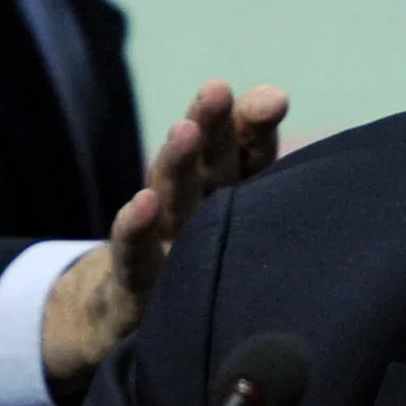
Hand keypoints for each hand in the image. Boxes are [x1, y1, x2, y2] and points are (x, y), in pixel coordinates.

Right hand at [41, 79, 287, 400]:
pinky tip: (143, 203)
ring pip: (174, 199)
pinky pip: (135, 257)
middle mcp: (196, 213)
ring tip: (185, 131)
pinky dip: (137, 230)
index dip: (255, 126)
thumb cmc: (191, 263)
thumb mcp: (232, 230)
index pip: (248, 154)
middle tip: (217, 91)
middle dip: (214, 126)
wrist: (117, 315)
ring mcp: (163, 247)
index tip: (275, 101)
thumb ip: (260, 181)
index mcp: (228, 197)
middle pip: (210, 165)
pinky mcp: (132, 287)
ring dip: (179, 163)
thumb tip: (288, 117)